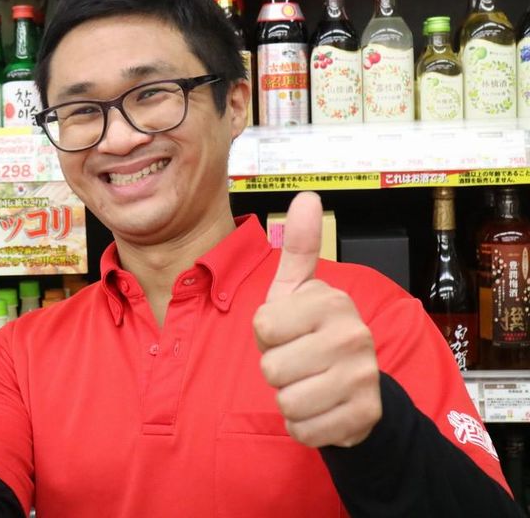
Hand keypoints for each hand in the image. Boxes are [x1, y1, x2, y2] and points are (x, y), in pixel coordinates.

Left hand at [253, 192, 380, 447]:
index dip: (267, 334)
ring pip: (286, 401)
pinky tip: (322, 408)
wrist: (355, 386)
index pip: (262, 326)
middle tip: (300, 361)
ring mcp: (362, 377)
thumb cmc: (312, 334)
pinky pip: (303, 429)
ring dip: (289, 399)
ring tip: (310, 383)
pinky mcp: (363, 415)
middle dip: (277, 370)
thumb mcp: (299, 291)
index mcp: (330, 301)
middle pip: (271, 367)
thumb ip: (298, 247)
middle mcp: (352, 335)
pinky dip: (303, 425)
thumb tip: (308, 196)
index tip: (288, 331)